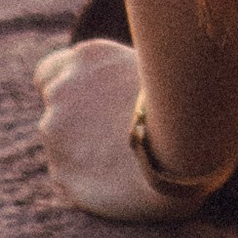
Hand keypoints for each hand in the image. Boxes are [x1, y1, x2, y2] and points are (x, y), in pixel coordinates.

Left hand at [34, 34, 215, 224]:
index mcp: (85, 58)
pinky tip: (120, 179)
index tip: (88, 104)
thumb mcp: (152, 68)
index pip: (48, 73)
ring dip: (83, 150)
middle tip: (116, 135)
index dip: (66, 89)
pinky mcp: (62, 174)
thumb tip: (106, 87)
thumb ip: (115, 74)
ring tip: (124, 159)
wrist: (189, 154)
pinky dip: (88, 178)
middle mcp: (62, 92)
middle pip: (55, 111)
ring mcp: (57, 135)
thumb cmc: (186, 105)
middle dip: (78, 122)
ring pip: (61, 145)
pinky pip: (69, 176)